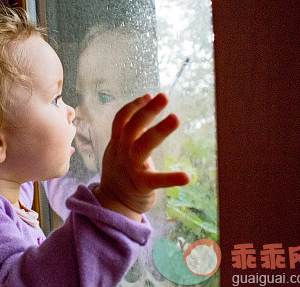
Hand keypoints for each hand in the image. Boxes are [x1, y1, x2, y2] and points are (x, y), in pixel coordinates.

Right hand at [94, 93, 189, 221]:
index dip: (134, 106)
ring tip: (175, 118)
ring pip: (143, 145)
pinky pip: (156, 180)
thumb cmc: (121, 172)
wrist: (112, 203)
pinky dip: (171, 178)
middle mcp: (122, 152)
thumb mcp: (119, 150)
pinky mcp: (141, 185)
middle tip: (164, 97)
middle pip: (132, 127)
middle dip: (148, 110)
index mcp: (117, 143)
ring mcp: (130, 168)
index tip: (149, 96)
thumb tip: (143, 111)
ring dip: (159, 130)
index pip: (122, 119)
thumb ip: (129, 133)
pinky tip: (187, 176)